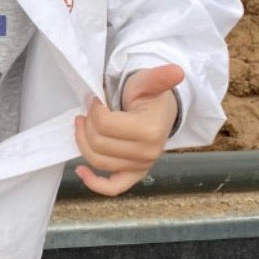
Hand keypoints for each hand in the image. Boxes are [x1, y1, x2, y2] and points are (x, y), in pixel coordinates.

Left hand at [73, 63, 184, 196]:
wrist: (159, 110)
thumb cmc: (150, 95)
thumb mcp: (149, 81)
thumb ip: (159, 77)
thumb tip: (176, 72)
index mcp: (151, 131)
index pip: (104, 125)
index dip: (94, 109)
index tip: (97, 99)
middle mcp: (149, 154)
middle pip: (98, 144)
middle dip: (87, 124)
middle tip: (90, 109)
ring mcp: (142, 167)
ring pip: (98, 161)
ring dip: (83, 142)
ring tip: (83, 124)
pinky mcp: (134, 175)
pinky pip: (113, 187)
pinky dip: (94, 183)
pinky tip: (81, 170)